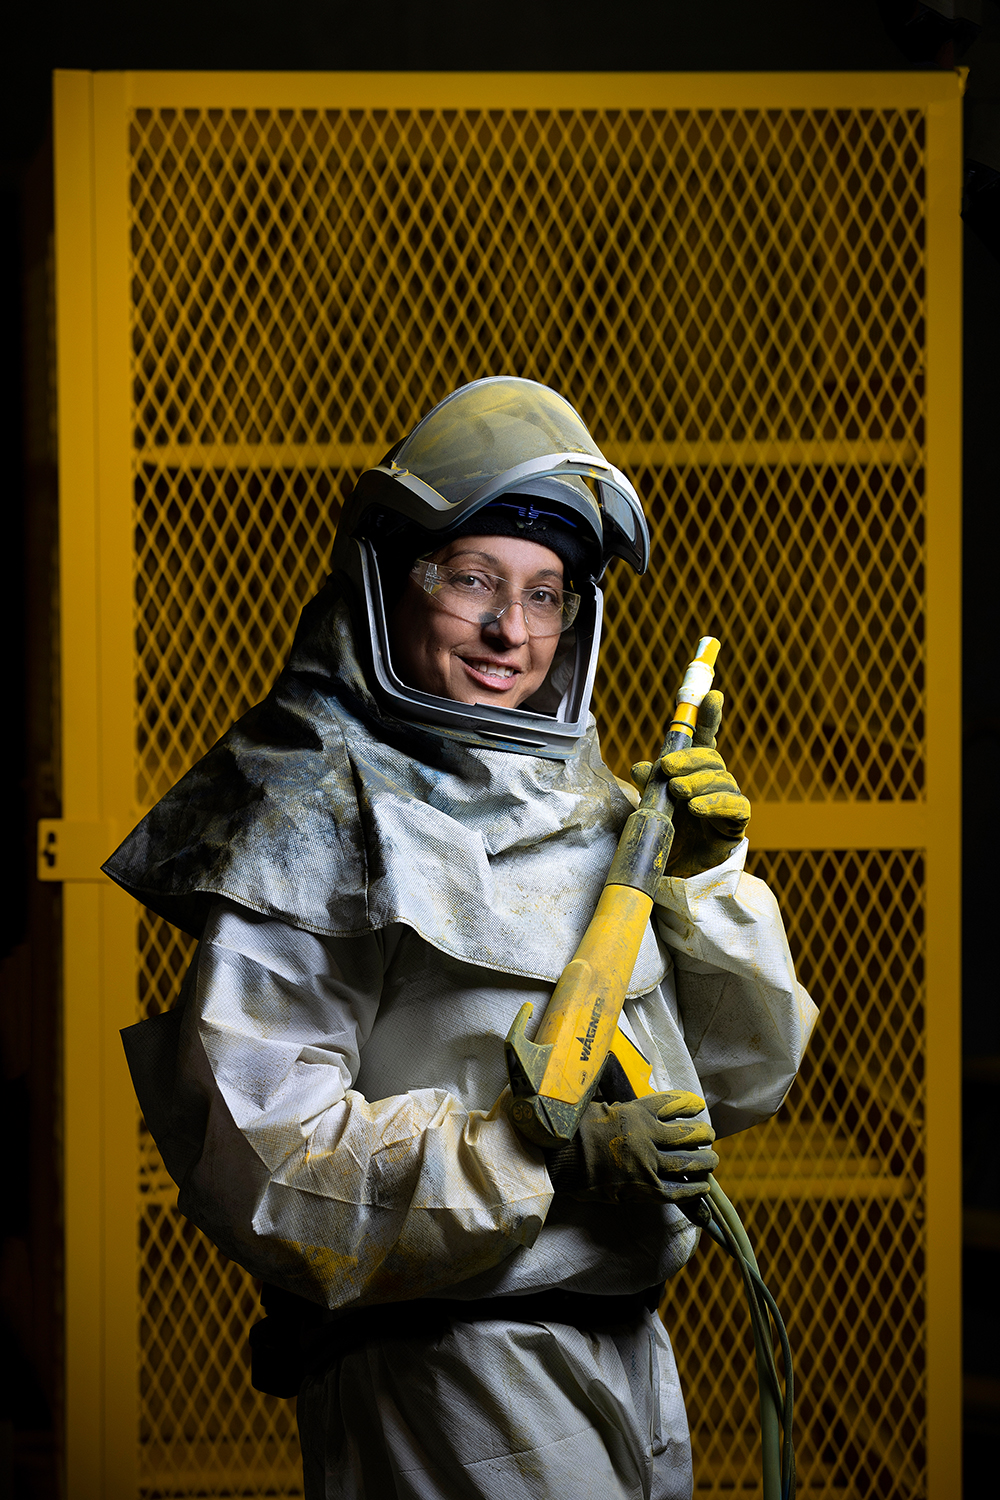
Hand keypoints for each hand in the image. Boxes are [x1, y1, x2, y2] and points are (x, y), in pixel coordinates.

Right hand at [544, 1090, 718, 1203]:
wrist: (564, 1160)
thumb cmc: (576, 1131)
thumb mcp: (599, 1106)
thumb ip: (618, 1104)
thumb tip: (622, 1095)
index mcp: (636, 1112)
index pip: (672, 1104)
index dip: (689, 1104)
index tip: (698, 1105)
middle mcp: (648, 1136)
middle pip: (687, 1134)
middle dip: (703, 1135)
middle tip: (710, 1135)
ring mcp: (649, 1164)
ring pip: (688, 1162)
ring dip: (704, 1162)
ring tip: (712, 1161)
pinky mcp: (646, 1189)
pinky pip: (678, 1190)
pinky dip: (694, 1188)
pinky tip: (703, 1186)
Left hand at [631, 690, 749, 876]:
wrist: (672, 878)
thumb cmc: (663, 838)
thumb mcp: (649, 807)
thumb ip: (648, 785)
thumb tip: (640, 766)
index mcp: (693, 773)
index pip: (703, 739)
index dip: (708, 716)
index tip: (712, 694)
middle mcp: (714, 783)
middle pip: (710, 757)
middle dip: (688, 759)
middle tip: (666, 770)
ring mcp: (728, 803)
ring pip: (721, 779)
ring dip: (697, 783)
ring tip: (677, 793)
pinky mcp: (736, 826)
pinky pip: (734, 806)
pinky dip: (714, 804)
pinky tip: (697, 808)